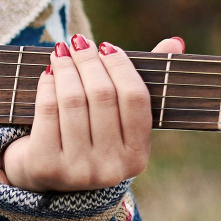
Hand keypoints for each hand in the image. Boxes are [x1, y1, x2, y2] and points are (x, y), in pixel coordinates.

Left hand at [2, 35, 185, 192]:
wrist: (44, 179)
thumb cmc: (87, 140)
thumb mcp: (117, 121)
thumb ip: (142, 84)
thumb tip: (175, 42)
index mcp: (136, 157)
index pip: (135, 99)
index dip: (120, 66)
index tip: (106, 47)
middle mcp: (110, 169)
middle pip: (102, 95)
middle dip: (89, 61)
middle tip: (78, 42)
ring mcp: (77, 170)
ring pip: (72, 100)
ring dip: (65, 68)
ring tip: (60, 51)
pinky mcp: (46, 166)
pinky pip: (48, 111)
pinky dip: (47, 85)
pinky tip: (48, 73)